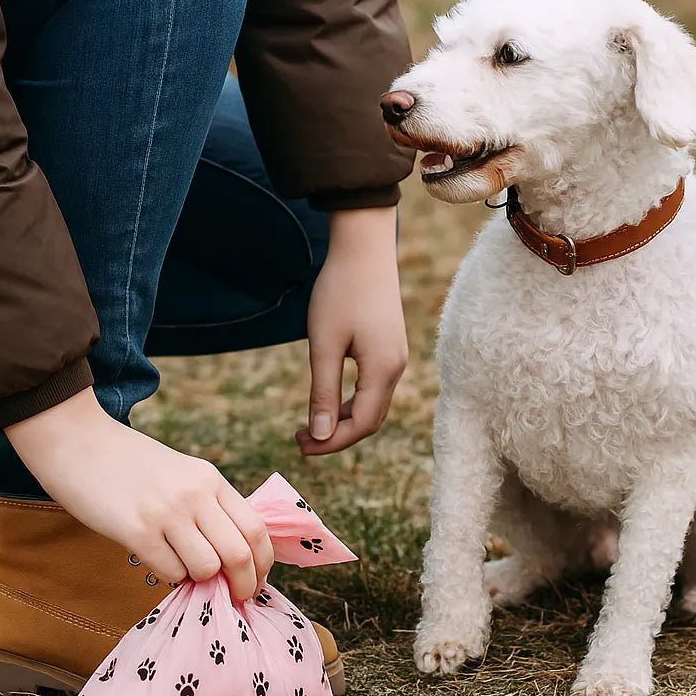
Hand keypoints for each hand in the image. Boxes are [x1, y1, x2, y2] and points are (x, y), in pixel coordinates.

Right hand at [5, 389, 272, 600]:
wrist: (77, 441)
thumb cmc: (129, 463)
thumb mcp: (181, 473)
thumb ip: (207, 506)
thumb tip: (233, 557)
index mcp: (210, 479)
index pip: (256, 529)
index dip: (263, 563)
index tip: (257, 581)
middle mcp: (195, 494)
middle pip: (240, 554)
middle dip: (243, 585)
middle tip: (235, 598)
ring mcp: (167, 513)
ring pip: (207, 568)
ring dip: (200, 581)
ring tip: (184, 569)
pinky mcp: (136, 530)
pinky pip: (171, 572)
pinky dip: (170, 576)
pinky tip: (157, 561)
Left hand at [297, 205, 407, 454]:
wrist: (364, 249)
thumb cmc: (340, 292)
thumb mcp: (324, 345)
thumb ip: (323, 392)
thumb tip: (319, 435)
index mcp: (383, 370)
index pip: (361, 424)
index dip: (331, 442)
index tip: (300, 446)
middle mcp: (396, 368)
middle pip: (370, 420)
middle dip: (336, 436)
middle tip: (299, 441)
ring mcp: (395, 357)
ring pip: (372, 405)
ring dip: (342, 420)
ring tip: (308, 426)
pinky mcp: (389, 347)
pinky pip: (373, 388)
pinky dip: (351, 402)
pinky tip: (327, 400)